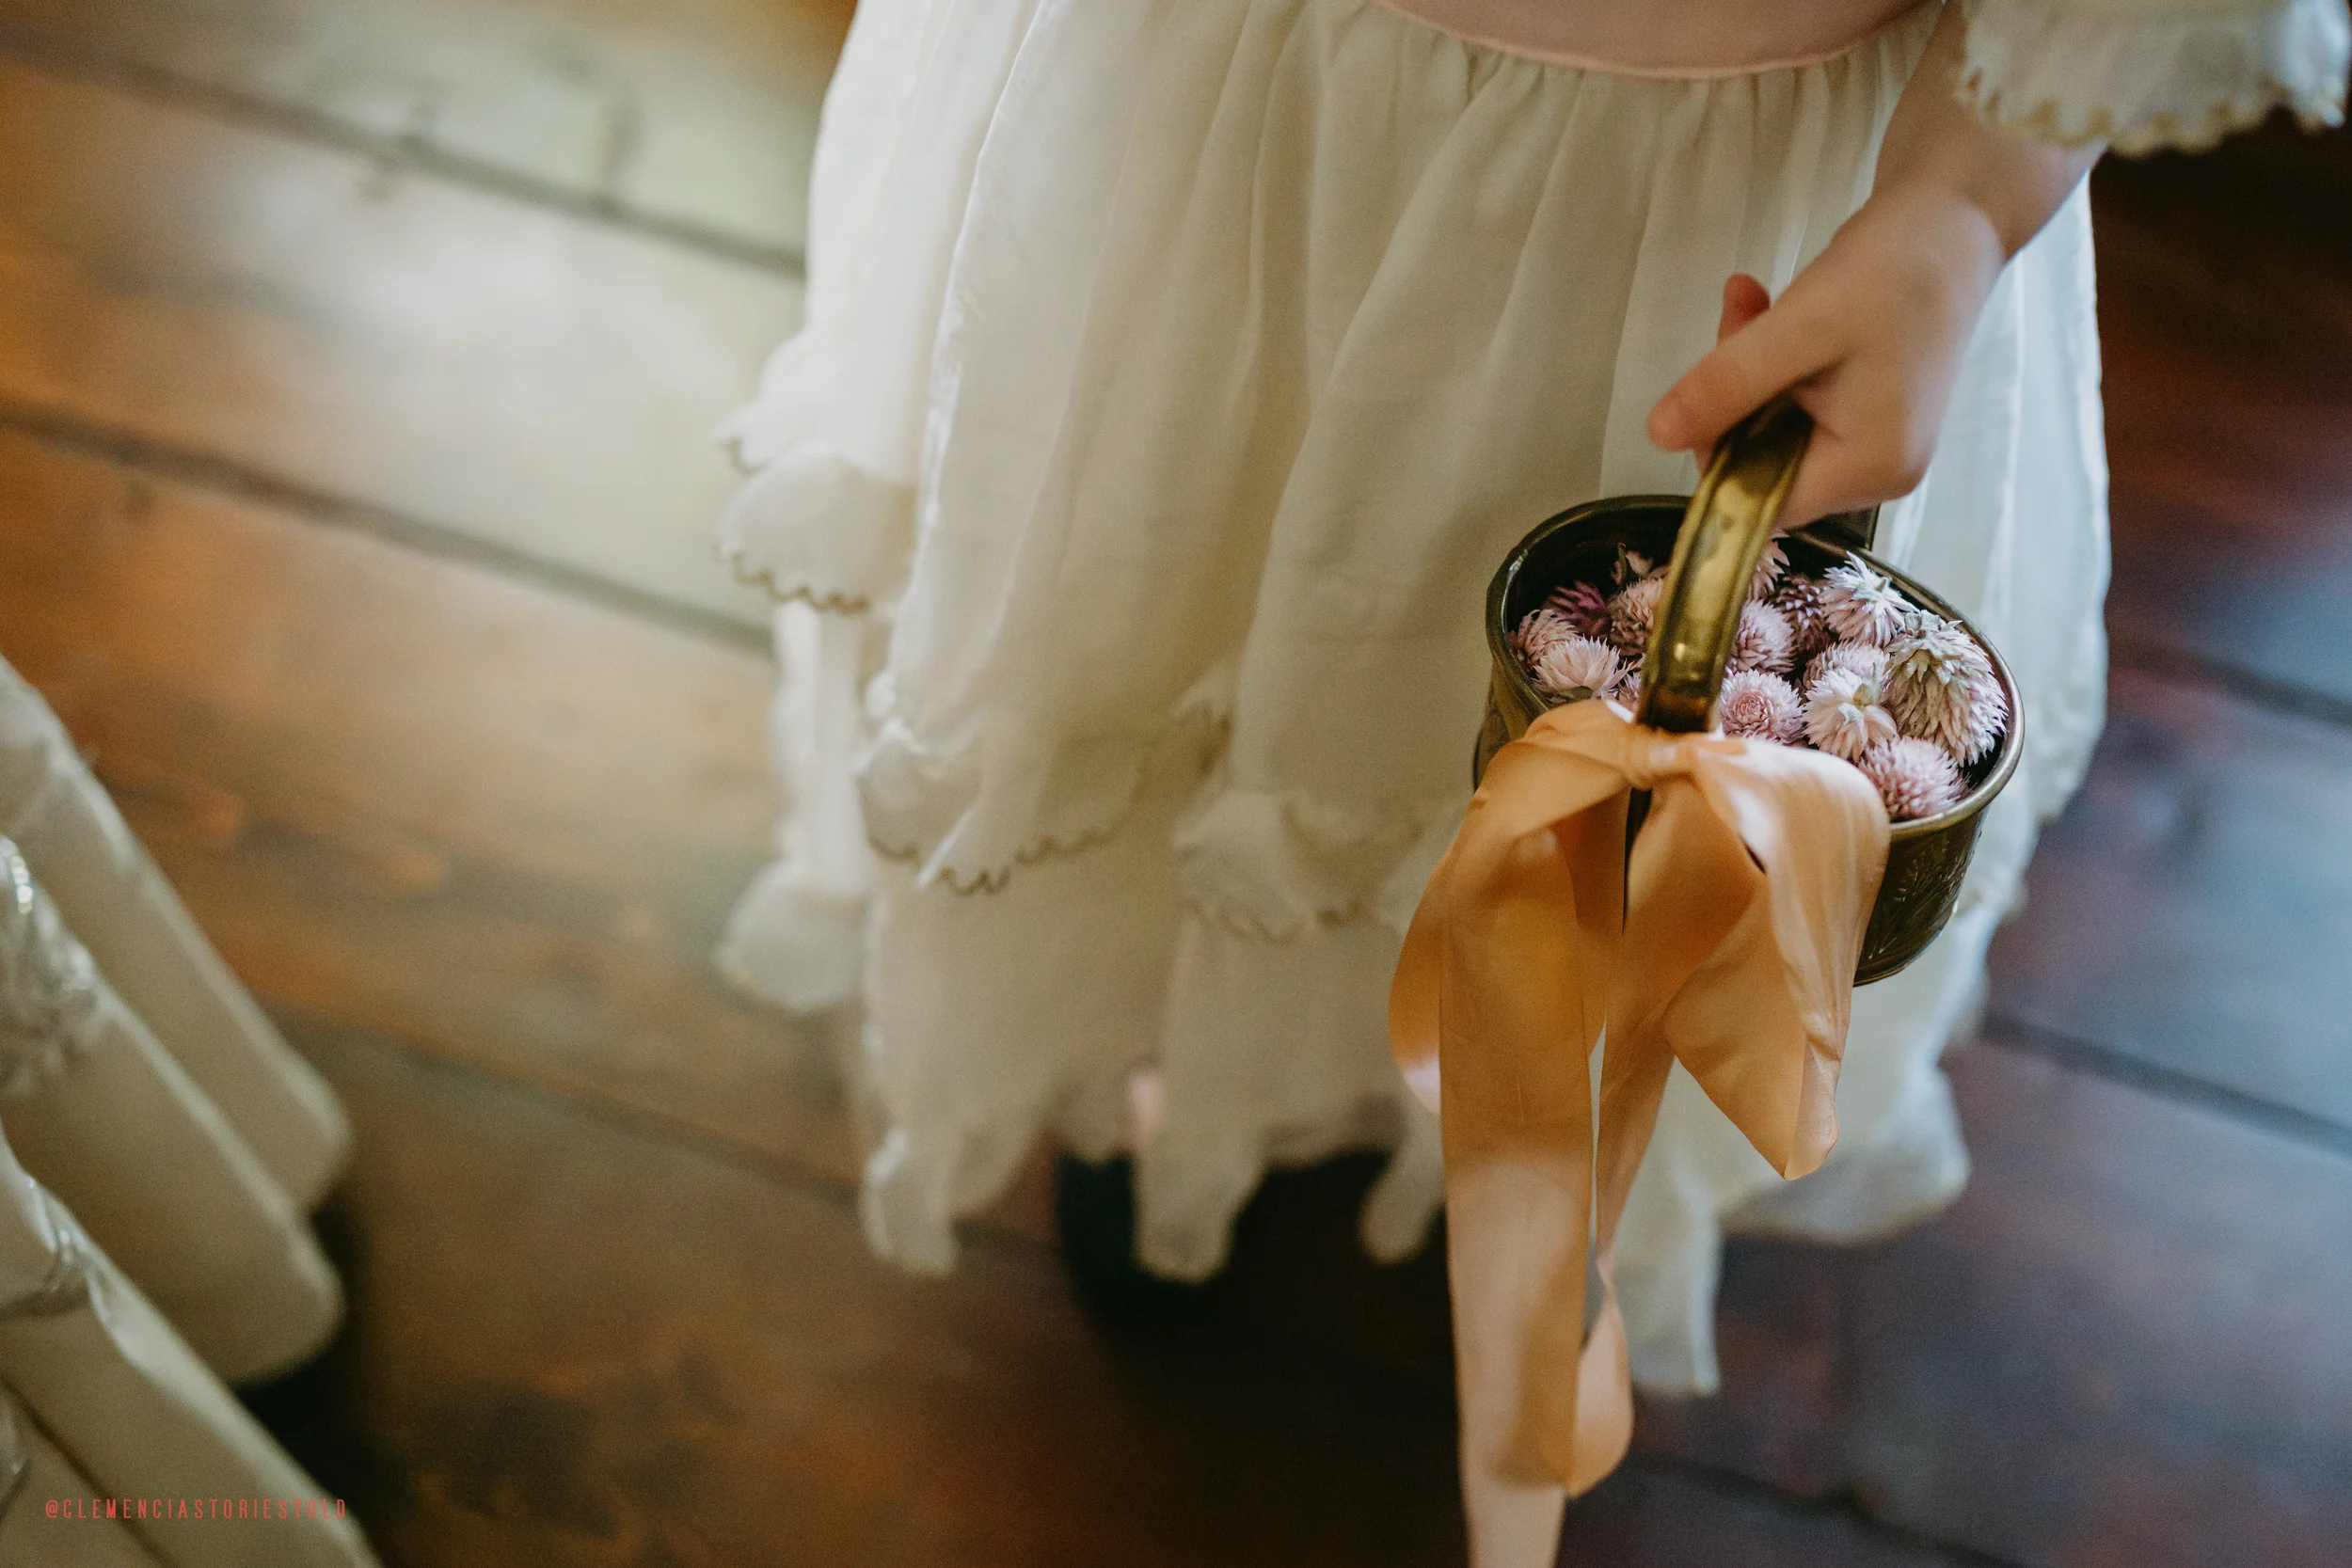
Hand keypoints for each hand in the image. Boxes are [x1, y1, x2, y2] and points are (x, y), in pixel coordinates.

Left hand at [1642, 1, 2098, 527]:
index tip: (1702, 392)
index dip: (1718, 456)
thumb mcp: (1796, 331)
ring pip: (1775, 426)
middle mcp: (1878, 472)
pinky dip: (1772, 359)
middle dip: (1733, 397)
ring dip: (1747, 367)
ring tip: (1749, 297)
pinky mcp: (1872, 409)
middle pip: (1766, 462)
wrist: (1957, 216)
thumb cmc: (1890, 272)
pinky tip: (1762, 300)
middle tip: (1735, 317)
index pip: (1761, 501)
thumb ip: (1727, 387)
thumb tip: (1659, 436)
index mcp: (1869, 469)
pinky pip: (1798, 401)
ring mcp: (1878, 442)